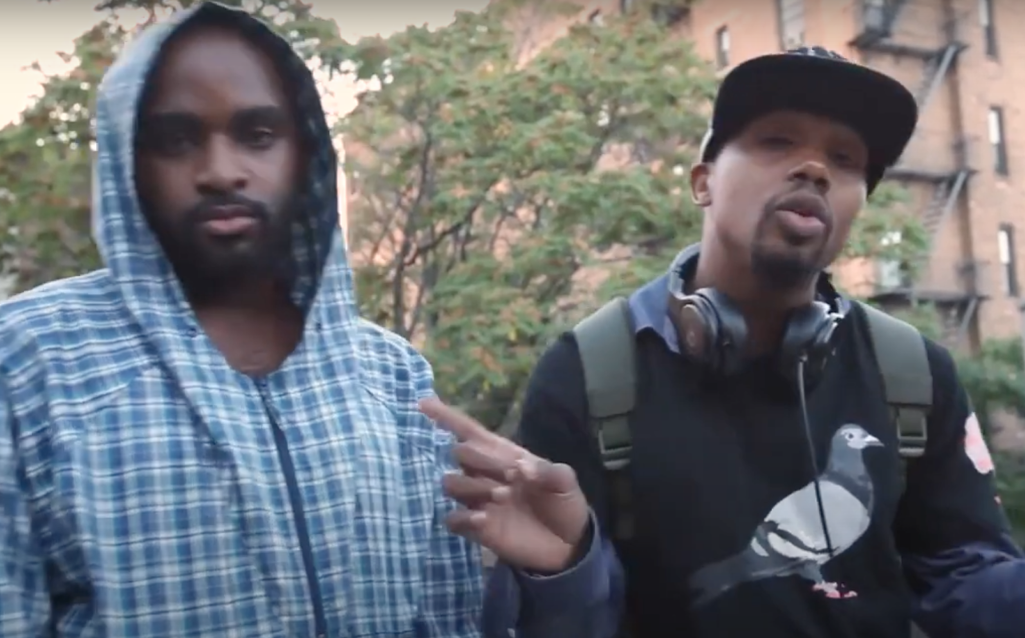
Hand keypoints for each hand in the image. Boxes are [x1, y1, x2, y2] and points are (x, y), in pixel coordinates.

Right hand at [420, 397, 590, 573]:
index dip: (447, 416)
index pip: (469, 431)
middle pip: (460, 452)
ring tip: (503, 495)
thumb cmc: (564, 504)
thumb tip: (521, 466)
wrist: (568, 545)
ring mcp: (478, 500)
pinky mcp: (476, 527)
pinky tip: (484, 518)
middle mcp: (484, 473)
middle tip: (511, 475)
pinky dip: (464, 517)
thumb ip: (548, 471)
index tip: (423, 403)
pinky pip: (453, 518)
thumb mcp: (565, 482)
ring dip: (473, 485)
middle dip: (479, 458)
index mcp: (503, 455)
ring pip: (451, 482)